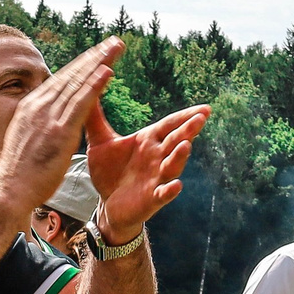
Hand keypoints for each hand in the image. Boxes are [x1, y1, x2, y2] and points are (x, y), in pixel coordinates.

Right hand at [0, 38, 121, 208]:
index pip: (62, 79)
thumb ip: (40, 125)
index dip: (82, 64)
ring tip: (116, 48)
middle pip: (72, 74)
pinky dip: (94, 85)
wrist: (9, 190)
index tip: (98, 53)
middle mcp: (40, 106)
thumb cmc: (19, 173)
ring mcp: (49, 117)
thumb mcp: (27, 139)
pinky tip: (108, 71)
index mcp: (32, 107)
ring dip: (99, 62)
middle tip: (114, 42)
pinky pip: (81, 103)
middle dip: (95, 56)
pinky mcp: (60, 131)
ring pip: (79, 83)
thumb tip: (47, 121)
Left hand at [85, 103, 207, 238]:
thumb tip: (87, 89)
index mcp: (148, 141)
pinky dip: (170, 190)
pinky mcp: (151, 198)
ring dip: (180, 157)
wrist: (107, 205)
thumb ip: (94, 118)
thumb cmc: (109, 172)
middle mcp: (157, 157)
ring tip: (186, 145)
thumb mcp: (99, 142)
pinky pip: (163, 193)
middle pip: (176, 141)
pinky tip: (176, 185)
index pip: (170, 125)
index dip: (186, 116)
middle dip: (189, 130)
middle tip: (202, 117)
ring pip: (172, 165)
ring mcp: (157, 178)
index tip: (205, 107)